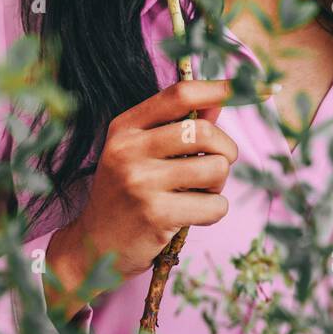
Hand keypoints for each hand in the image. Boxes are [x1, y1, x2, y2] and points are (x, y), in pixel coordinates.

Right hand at [44, 79, 236, 311]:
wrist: (95, 246)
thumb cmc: (126, 195)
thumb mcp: (140, 153)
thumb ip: (178, 125)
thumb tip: (218, 102)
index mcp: (125, 127)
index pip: (178, 94)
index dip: (214, 88)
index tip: (237, 89)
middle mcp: (129, 149)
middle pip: (204, 131)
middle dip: (225, 149)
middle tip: (219, 164)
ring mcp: (141, 182)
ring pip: (216, 169)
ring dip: (219, 184)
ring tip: (200, 192)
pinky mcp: (156, 214)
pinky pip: (215, 205)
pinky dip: (214, 210)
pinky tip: (193, 215)